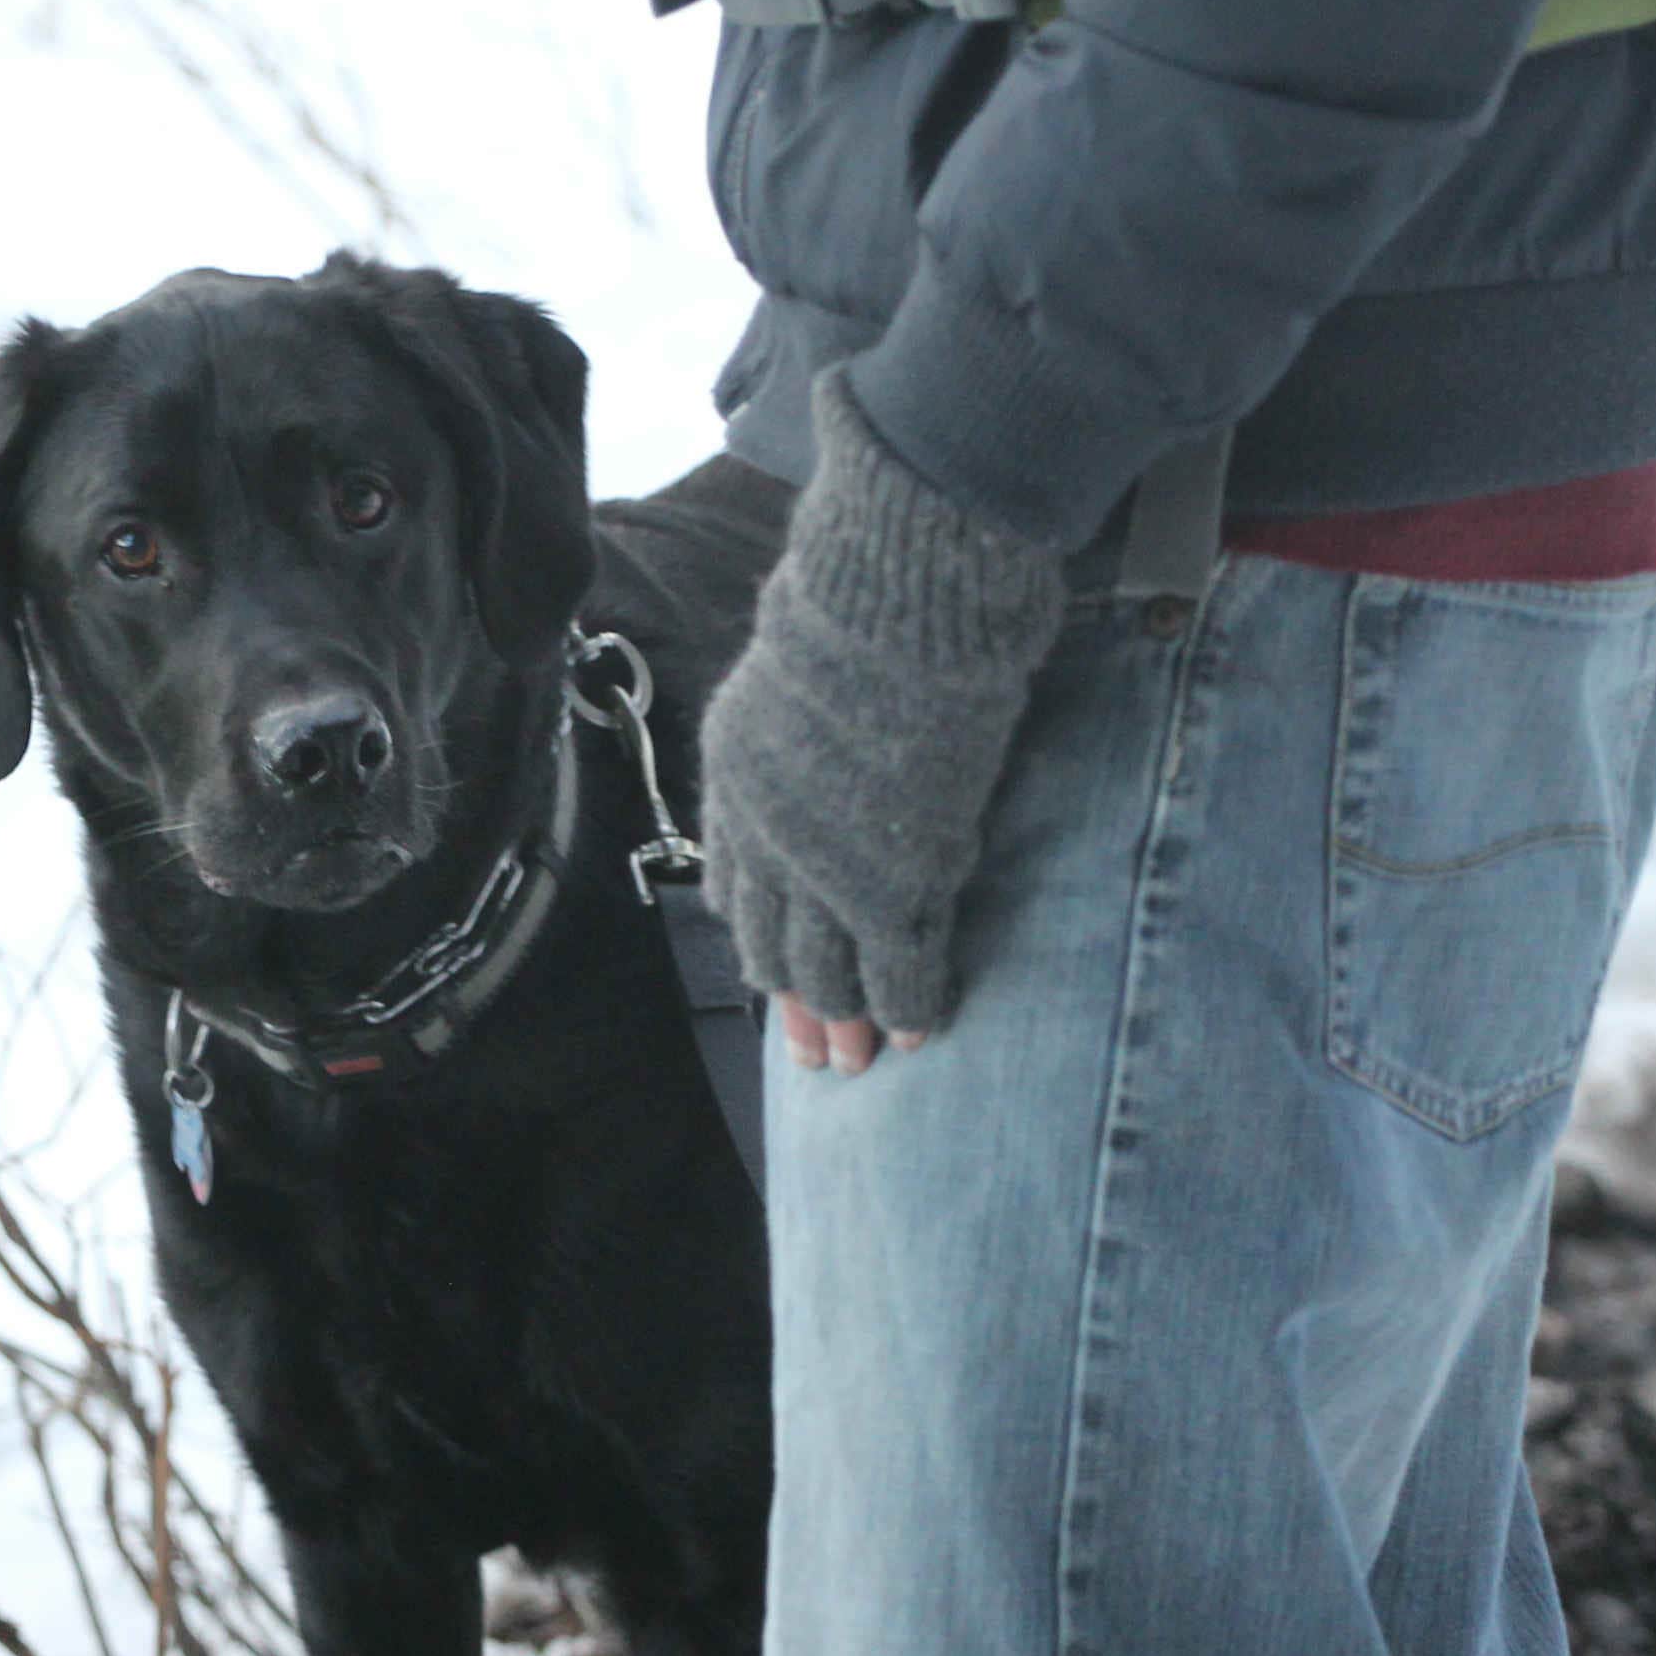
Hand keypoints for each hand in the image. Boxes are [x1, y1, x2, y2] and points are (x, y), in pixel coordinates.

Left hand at [701, 372, 1066, 1060]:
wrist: (899, 595)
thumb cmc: (872, 599)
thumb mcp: (804, 668)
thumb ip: (807, 727)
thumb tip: (837, 745)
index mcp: (738, 774)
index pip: (735, 883)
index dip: (760, 937)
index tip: (775, 976)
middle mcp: (764, 829)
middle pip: (772, 941)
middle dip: (797, 1000)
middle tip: (817, 1051)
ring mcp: (823, 862)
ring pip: (825, 969)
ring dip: (845, 1021)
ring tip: (860, 1059)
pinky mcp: (891, 878)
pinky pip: (896, 964)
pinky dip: (907, 1002)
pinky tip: (920, 1028)